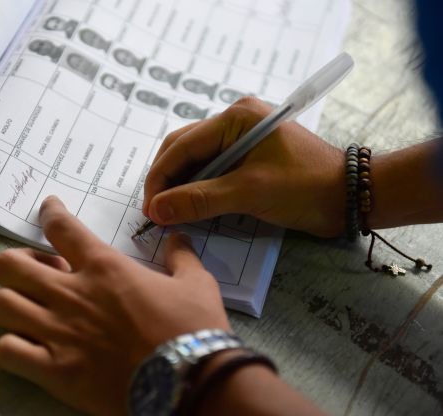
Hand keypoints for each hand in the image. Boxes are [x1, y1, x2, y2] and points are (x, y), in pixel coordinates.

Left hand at [0, 196, 229, 415]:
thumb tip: (178, 238)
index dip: (49, 212)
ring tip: (28, 310)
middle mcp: (72, 294)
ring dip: (11, 304)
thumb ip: (182, 258)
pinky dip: (11, 347)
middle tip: (34, 274)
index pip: (61, 227)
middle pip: (8, 264)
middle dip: (14, 265)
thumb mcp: (197, 284)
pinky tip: (29, 348)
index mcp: (104, 268)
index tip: (48, 208)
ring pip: (0, 305)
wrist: (191, 385)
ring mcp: (58, 333)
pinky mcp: (54, 372)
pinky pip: (6, 352)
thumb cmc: (193, 330)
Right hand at [143, 97, 345, 236]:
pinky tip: (191, 207)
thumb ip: (200, 200)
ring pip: (196, 161)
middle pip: (184, 149)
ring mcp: (241, 138)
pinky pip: (212, 169)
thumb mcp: (250, 192)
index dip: (160, 178)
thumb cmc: (305, 187)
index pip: (182, 145)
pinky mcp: (248, 156)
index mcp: (236, 117)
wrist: (350, 196)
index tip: (149, 209)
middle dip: (167, 181)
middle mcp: (235, 121)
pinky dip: (199, 189)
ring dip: (181, 186)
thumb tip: (156, 210)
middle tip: (156, 213)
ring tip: (170, 213)